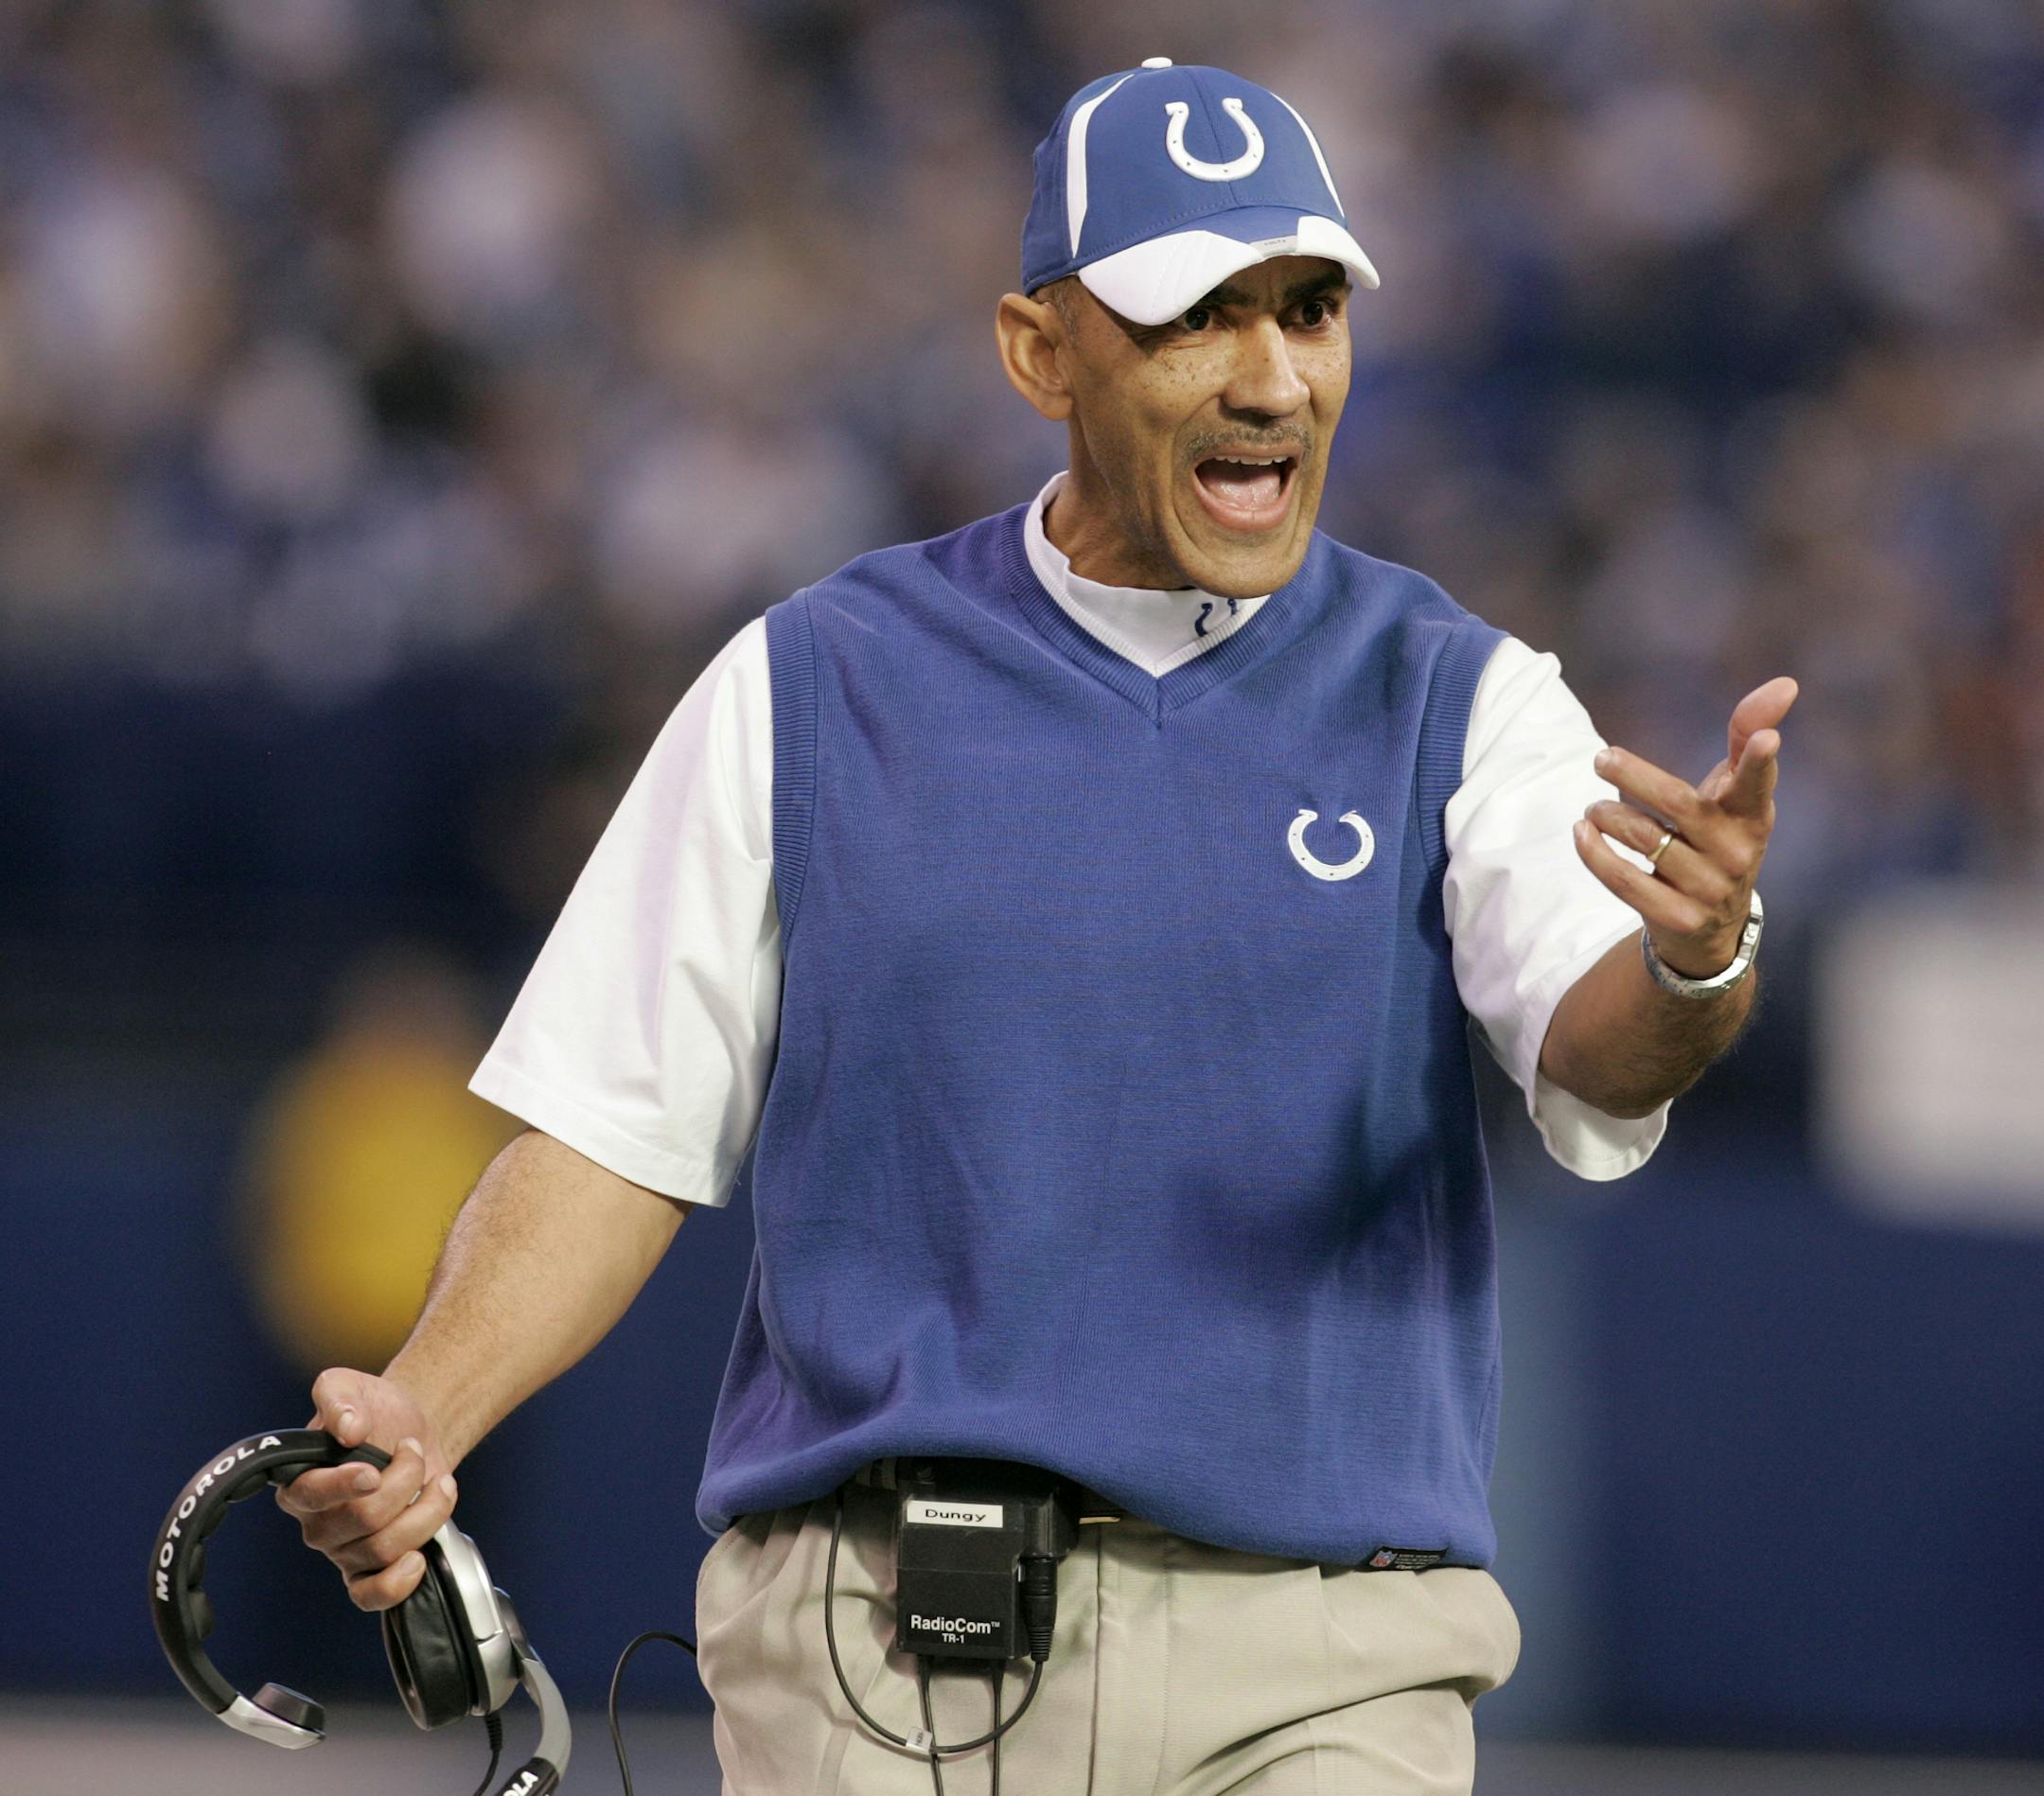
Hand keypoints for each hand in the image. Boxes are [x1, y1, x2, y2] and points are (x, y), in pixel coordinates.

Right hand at [272, 1366, 458, 1611]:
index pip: (312, 1495)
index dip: (345, 1485)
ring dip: (426, 1510)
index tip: (374, 1468)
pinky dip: (399, 1583)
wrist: (412, 1431)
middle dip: (405, 1480)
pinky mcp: (370, 1567)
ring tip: (437, 1481)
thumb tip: (349, 1428)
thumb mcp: (349, 1385)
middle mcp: (316, 1523)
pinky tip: (419, 1557)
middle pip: (364, 1520)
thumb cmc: (374, 1410)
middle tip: (413, 1452)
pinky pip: (373, 1595)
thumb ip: (338, 1398)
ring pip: (385, 1550)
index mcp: (298, 1483)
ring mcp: (343, 1550)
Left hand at [1573, 677, 1797, 979]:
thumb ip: (1747, 733)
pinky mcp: (1677, 918)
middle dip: (1635, 777)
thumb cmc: (1720, 837)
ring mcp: (1709, 889)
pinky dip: (1595, 854)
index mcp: (1752, 815)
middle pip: (1679, 804)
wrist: (1712, 928)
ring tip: (1592, 808)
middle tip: (1601, 758)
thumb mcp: (1735, 791)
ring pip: (1647, 840)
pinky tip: (1582, 834)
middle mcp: (1737, 852)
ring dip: (1609, 817)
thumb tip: (1786, 682)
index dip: (1760, 762)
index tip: (1766, 739)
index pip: (1758, 783)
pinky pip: (1625, 881)